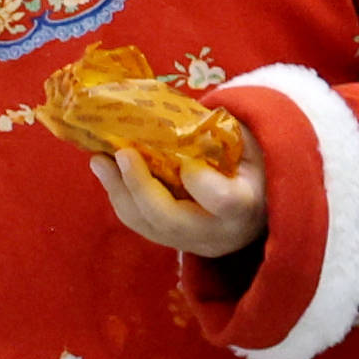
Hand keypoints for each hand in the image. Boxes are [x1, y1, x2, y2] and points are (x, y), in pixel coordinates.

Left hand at [97, 148, 271, 262]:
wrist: (259, 207)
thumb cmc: (251, 164)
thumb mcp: (248, 143)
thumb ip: (219, 132)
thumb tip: (170, 115)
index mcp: (246, 205)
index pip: (223, 200)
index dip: (199, 180)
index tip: (185, 156)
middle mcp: (218, 233)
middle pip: (172, 221)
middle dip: (141, 187)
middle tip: (121, 154)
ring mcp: (193, 243)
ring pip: (150, 227)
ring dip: (120, 192)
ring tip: (100, 160)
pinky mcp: (174, 243)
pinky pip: (142, 225)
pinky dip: (121, 197)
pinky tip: (108, 172)